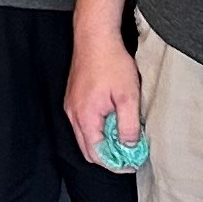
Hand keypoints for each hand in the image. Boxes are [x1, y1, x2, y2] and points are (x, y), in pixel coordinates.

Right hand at [60, 25, 142, 164]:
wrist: (95, 37)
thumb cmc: (111, 63)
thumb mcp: (128, 96)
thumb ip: (128, 125)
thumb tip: (129, 147)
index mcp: (85, 118)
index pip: (96, 154)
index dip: (115, 164)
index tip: (131, 163)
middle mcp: (73, 115)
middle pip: (87, 149)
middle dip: (108, 156)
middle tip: (128, 154)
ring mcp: (71, 106)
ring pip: (85, 136)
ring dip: (102, 142)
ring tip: (123, 137)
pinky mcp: (73, 98)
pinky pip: (83, 123)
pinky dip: (97, 129)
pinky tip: (113, 120)